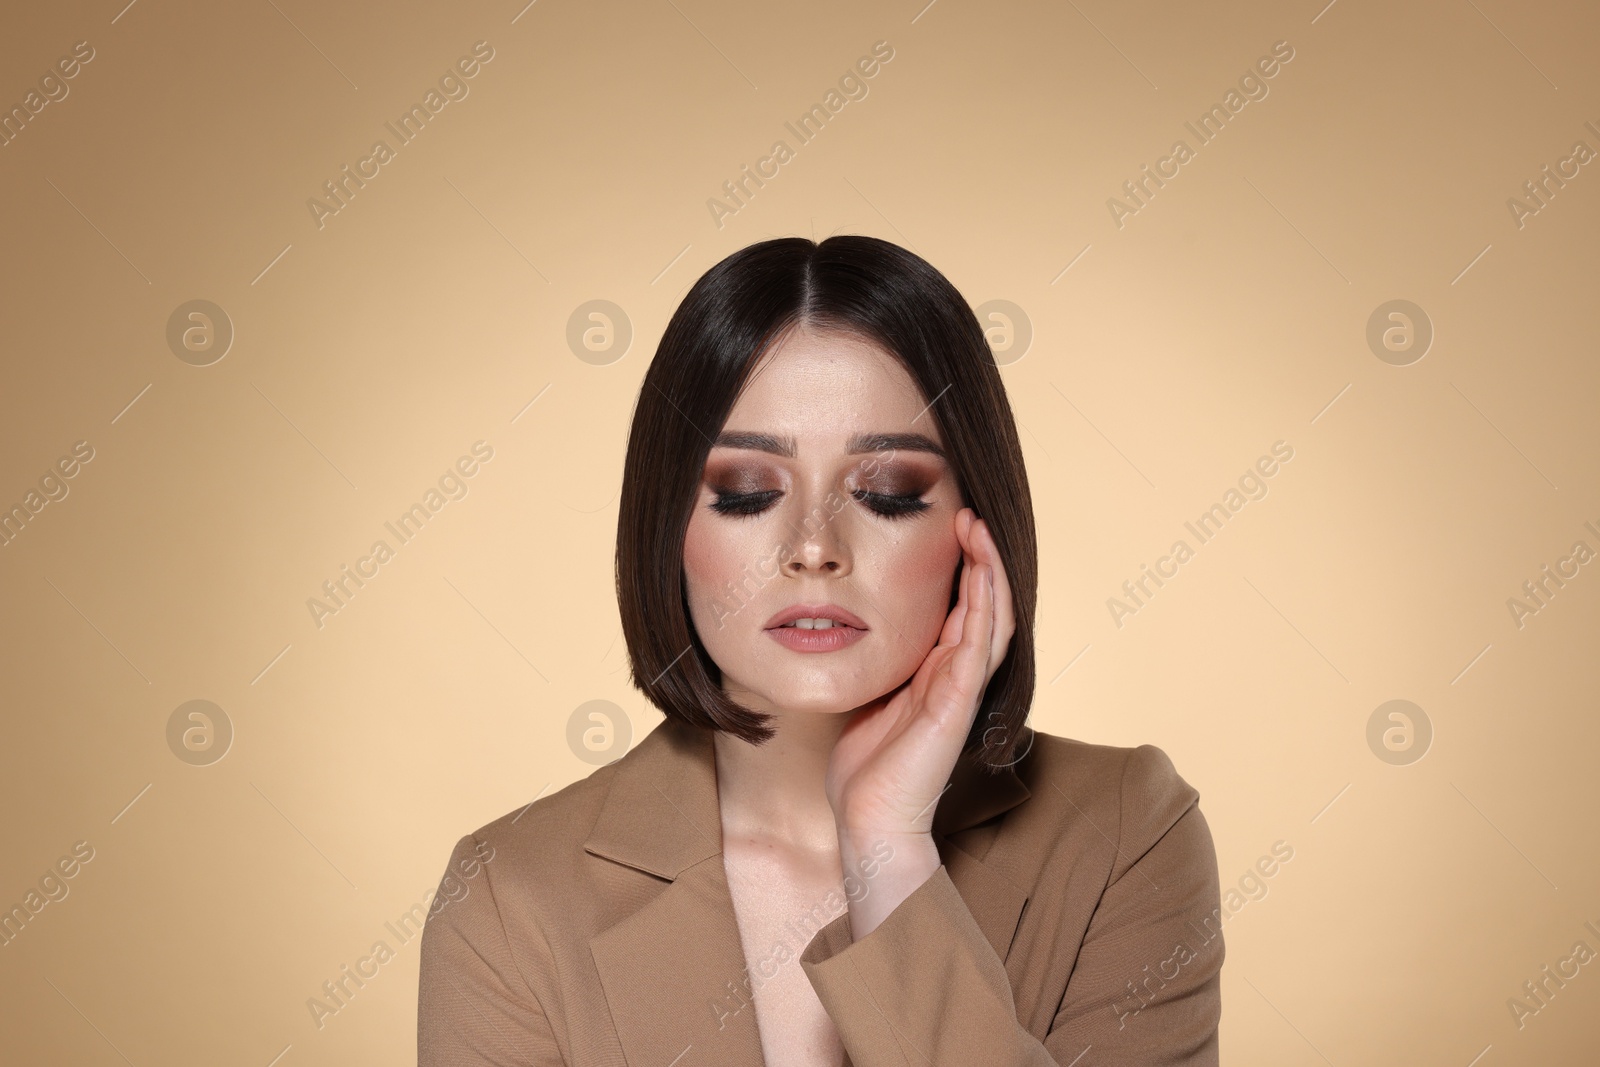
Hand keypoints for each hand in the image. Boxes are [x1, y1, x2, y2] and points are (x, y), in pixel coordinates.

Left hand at [824, 508, 1015, 935]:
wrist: (869, 823)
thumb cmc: (866, 771)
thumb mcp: (869, 700)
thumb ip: (878, 668)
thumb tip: (855, 630)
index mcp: (936, 675)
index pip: (962, 611)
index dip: (963, 569)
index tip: (951, 528)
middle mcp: (955, 678)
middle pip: (985, 606)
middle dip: (981, 558)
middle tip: (970, 515)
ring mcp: (960, 691)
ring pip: (990, 619)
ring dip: (989, 572)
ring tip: (979, 529)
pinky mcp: (955, 705)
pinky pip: (976, 648)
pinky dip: (983, 608)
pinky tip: (980, 575)